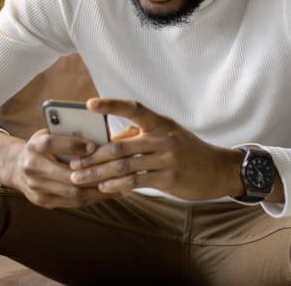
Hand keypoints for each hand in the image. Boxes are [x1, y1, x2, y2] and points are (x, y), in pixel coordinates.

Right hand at [0, 130, 117, 208]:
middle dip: (94, 174)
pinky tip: (108, 191)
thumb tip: (101, 136)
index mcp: (34, 146)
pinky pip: (73, 202)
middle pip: (66, 175)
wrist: (17, 167)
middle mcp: (32, 168)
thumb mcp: (51, 133)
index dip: (73, 145)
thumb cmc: (44, 145)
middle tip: (116, 170)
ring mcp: (36, 188)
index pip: (51, 144)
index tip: (94, 146)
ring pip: (72, 192)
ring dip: (98, 190)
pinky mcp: (43, 201)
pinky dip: (92, 197)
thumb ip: (70, 134)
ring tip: (119, 185)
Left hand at [70, 98, 243, 200]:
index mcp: (160, 122)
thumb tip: (111, 142)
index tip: (90, 104)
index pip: (133, 108)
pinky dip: (117, 184)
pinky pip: (136, 181)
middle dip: (92, 157)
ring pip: (124, 166)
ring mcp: (166, 158)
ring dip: (98, 174)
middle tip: (73, 164)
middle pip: (119, 147)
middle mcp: (162, 138)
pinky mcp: (168, 178)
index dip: (111, 105)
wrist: (217, 169)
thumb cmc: (187, 150)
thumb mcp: (167, 134)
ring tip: (80, 178)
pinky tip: (104, 187)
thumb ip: (140, 135)